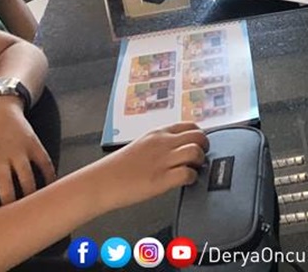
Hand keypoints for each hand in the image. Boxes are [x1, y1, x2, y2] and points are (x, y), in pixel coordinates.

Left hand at [0, 97, 56, 213]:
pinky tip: (49, 187)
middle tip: (15, 218)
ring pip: (27, 180)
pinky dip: (49, 177)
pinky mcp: (33, 144)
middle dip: (11, 208)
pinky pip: (45, 164)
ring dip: (31, 197)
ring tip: (31, 206)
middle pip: (7, 191)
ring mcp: (18, 151)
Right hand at [92, 122, 208, 212]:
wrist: (103, 181)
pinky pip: (188, 174)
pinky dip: (192, 178)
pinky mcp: (161, 179)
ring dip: (200, 162)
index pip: (190, 126)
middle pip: (199, 136)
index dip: (199, 136)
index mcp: (158, 133)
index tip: (198, 145)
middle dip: (204, 147)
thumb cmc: (119, 166)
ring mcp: (163, 161)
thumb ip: (161, 144)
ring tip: (193, 169)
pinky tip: (184, 181)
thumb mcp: (142, 145)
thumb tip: (177, 149)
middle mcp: (163, 143)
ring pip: (196, 152)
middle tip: (199, 158)